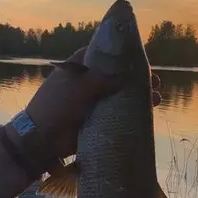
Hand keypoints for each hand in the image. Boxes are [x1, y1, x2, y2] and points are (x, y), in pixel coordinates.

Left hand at [25, 65, 161, 159]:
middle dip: (135, 78)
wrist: (41, 141)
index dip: (124, 57)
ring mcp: (93, 102)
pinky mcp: (97, 120)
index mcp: (78, 67)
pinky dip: (130, 112)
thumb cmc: (56, 108)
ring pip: (120, 95)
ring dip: (137, 96)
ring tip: (156, 98)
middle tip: (154, 82)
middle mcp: (87, 82)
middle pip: (116, 76)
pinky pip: (117, 113)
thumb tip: (126, 74)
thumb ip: (102, 79)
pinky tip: (146, 113)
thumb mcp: (79, 88)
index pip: (105, 55)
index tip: (142, 60)